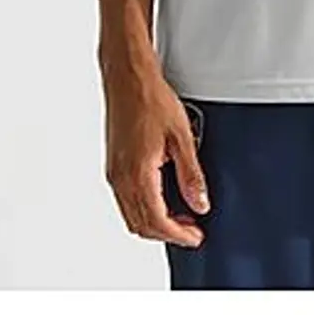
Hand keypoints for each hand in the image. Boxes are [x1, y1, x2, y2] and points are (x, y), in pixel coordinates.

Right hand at [102, 55, 210, 246]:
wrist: (128, 78)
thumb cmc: (151, 99)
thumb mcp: (182, 137)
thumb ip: (191, 175)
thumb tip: (200, 203)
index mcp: (138, 174)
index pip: (157, 222)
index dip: (179, 235)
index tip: (196, 236)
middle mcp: (120, 178)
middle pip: (141, 225)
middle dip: (167, 233)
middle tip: (191, 229)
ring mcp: (114, 173)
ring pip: (131, 215)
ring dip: (155, 222)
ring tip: (181, 215)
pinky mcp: (113, 165)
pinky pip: (125, 200)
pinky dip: (144, 208)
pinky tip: (162, 198)